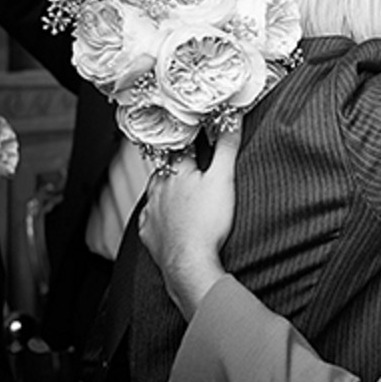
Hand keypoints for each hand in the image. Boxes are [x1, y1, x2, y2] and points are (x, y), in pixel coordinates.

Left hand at [138, 125, 241, 319]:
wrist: (190, 262)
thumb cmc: (207, 223)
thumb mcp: (223, 178)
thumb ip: (226, 147)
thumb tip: (231, 119)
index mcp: (177, 172)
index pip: (182, 147)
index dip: (191, 141)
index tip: (196, 135)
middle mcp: (159, 188)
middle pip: (166, 169)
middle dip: (176, 164)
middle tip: (187, 162)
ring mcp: (152, 211)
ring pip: (154, 192)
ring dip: (164, 187)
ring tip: (176, 187)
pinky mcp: (150, 233)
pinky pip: (149, 218)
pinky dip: (156, 214)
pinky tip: (164, 217)